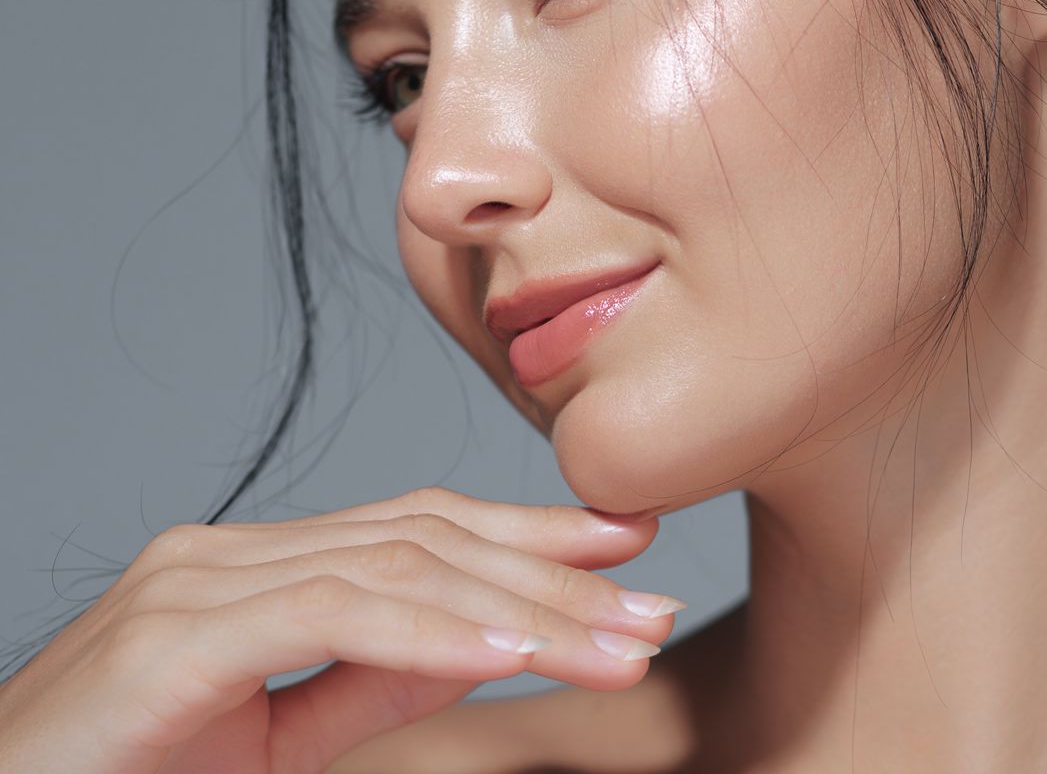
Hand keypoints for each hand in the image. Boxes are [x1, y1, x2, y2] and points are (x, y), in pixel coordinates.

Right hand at [0, 486, 680, 773]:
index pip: (420, 529)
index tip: (630, 554)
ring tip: (619, 641)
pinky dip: (436, 631)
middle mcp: (227, 554)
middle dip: (553, 572)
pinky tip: (516, 648)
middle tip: (653, 603)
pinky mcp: (177, 636)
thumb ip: (375, 678)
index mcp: (254, 568)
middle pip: (427, 538)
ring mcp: (197, 583)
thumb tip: (490, 638)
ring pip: (401, 569)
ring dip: (526, 608)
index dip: (531, 535)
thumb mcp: (279, 733)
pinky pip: (335, 617)